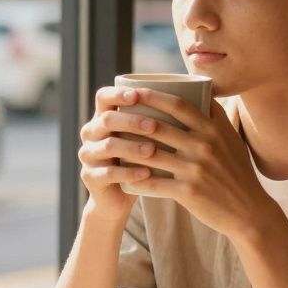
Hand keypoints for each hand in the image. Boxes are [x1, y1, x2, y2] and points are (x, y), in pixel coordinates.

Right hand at [77, 87, 161, 223]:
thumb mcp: (146, 137)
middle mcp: (92, 133)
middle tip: (154, 126)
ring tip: (152, 150)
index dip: (118, 94)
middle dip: (131, 121)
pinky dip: (128, 173)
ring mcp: (89, 155)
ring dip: (131, 147)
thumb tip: (198, 92)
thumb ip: (160, 116)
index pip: (104, 97)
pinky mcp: (90, 178)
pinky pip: (108, 173)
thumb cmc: (140, 160)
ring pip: (107, 146)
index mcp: (104, 117)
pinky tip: (145, 174)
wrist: (119, 196)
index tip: (138, 95)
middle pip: (106, 120)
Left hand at [123, 89, 272, 239]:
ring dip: (127, 148)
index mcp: (213, 129)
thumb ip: (216, 116)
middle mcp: (204, 146)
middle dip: (132, 118)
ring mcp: (196, 169)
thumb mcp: (231, 138)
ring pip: (151, 154)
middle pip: (159, 126)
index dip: (153, 96)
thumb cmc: (237, 172)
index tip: (134, 91)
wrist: (249, 210)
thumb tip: (203, 89)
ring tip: (111, 143)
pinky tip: (121, 175)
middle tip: (114, 115)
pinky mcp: (188, 192)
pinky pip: (153, 183)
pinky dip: (135, 179)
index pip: (178, 105)